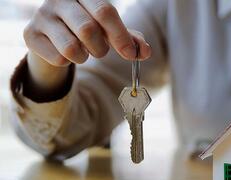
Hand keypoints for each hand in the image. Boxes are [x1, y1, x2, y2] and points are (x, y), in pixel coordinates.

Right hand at [24, 0, 150, 66]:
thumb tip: (144, 52)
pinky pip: (58, 58)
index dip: (120, 35)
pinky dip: (68, 62)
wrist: (53, 37)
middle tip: (100, 51)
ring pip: (71, 48)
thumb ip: (129, 39)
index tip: (131, 54)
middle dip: (101, 49)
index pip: (105, 11)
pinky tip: (64, 53)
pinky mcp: (29, 34)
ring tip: (83, 51)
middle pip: (88, 30)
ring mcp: (42, 15)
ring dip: (84, 57)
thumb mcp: (110, 32)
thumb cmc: (87, 31)